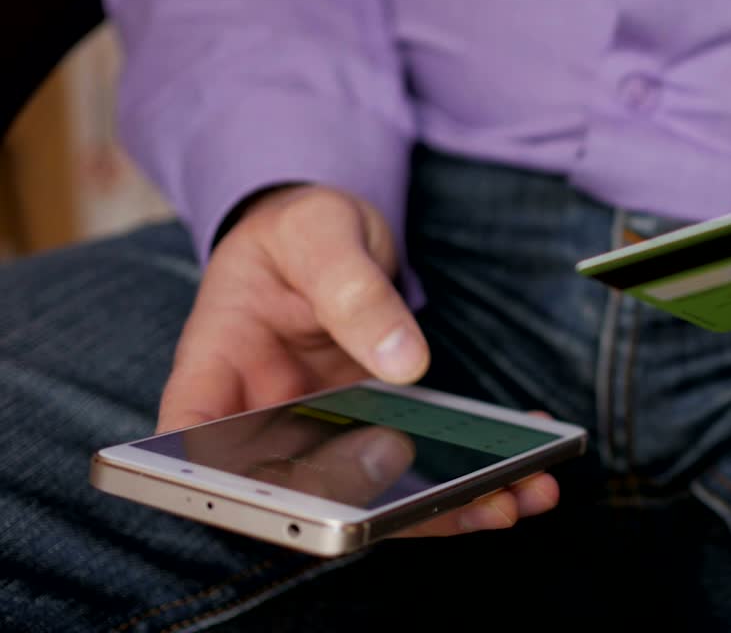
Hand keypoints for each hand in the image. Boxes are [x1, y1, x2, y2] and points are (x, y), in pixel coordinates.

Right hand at [161, 185, 557, 533]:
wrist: (329, 231)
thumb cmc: (300, 228)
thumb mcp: (322, 236)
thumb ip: (354, 291)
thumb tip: (404, 361)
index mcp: (217, 364)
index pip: (191, 434)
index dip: (221, 486)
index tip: (292, 509)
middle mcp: (262, 415)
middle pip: (299, 489)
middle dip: (381, 515)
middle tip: (464, 505)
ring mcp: (319, 432)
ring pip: (368, 495)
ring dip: (444, 508)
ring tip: (520, 498)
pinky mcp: (371, 432)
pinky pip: (412, 467)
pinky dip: (468, 478)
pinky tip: (526, 471)